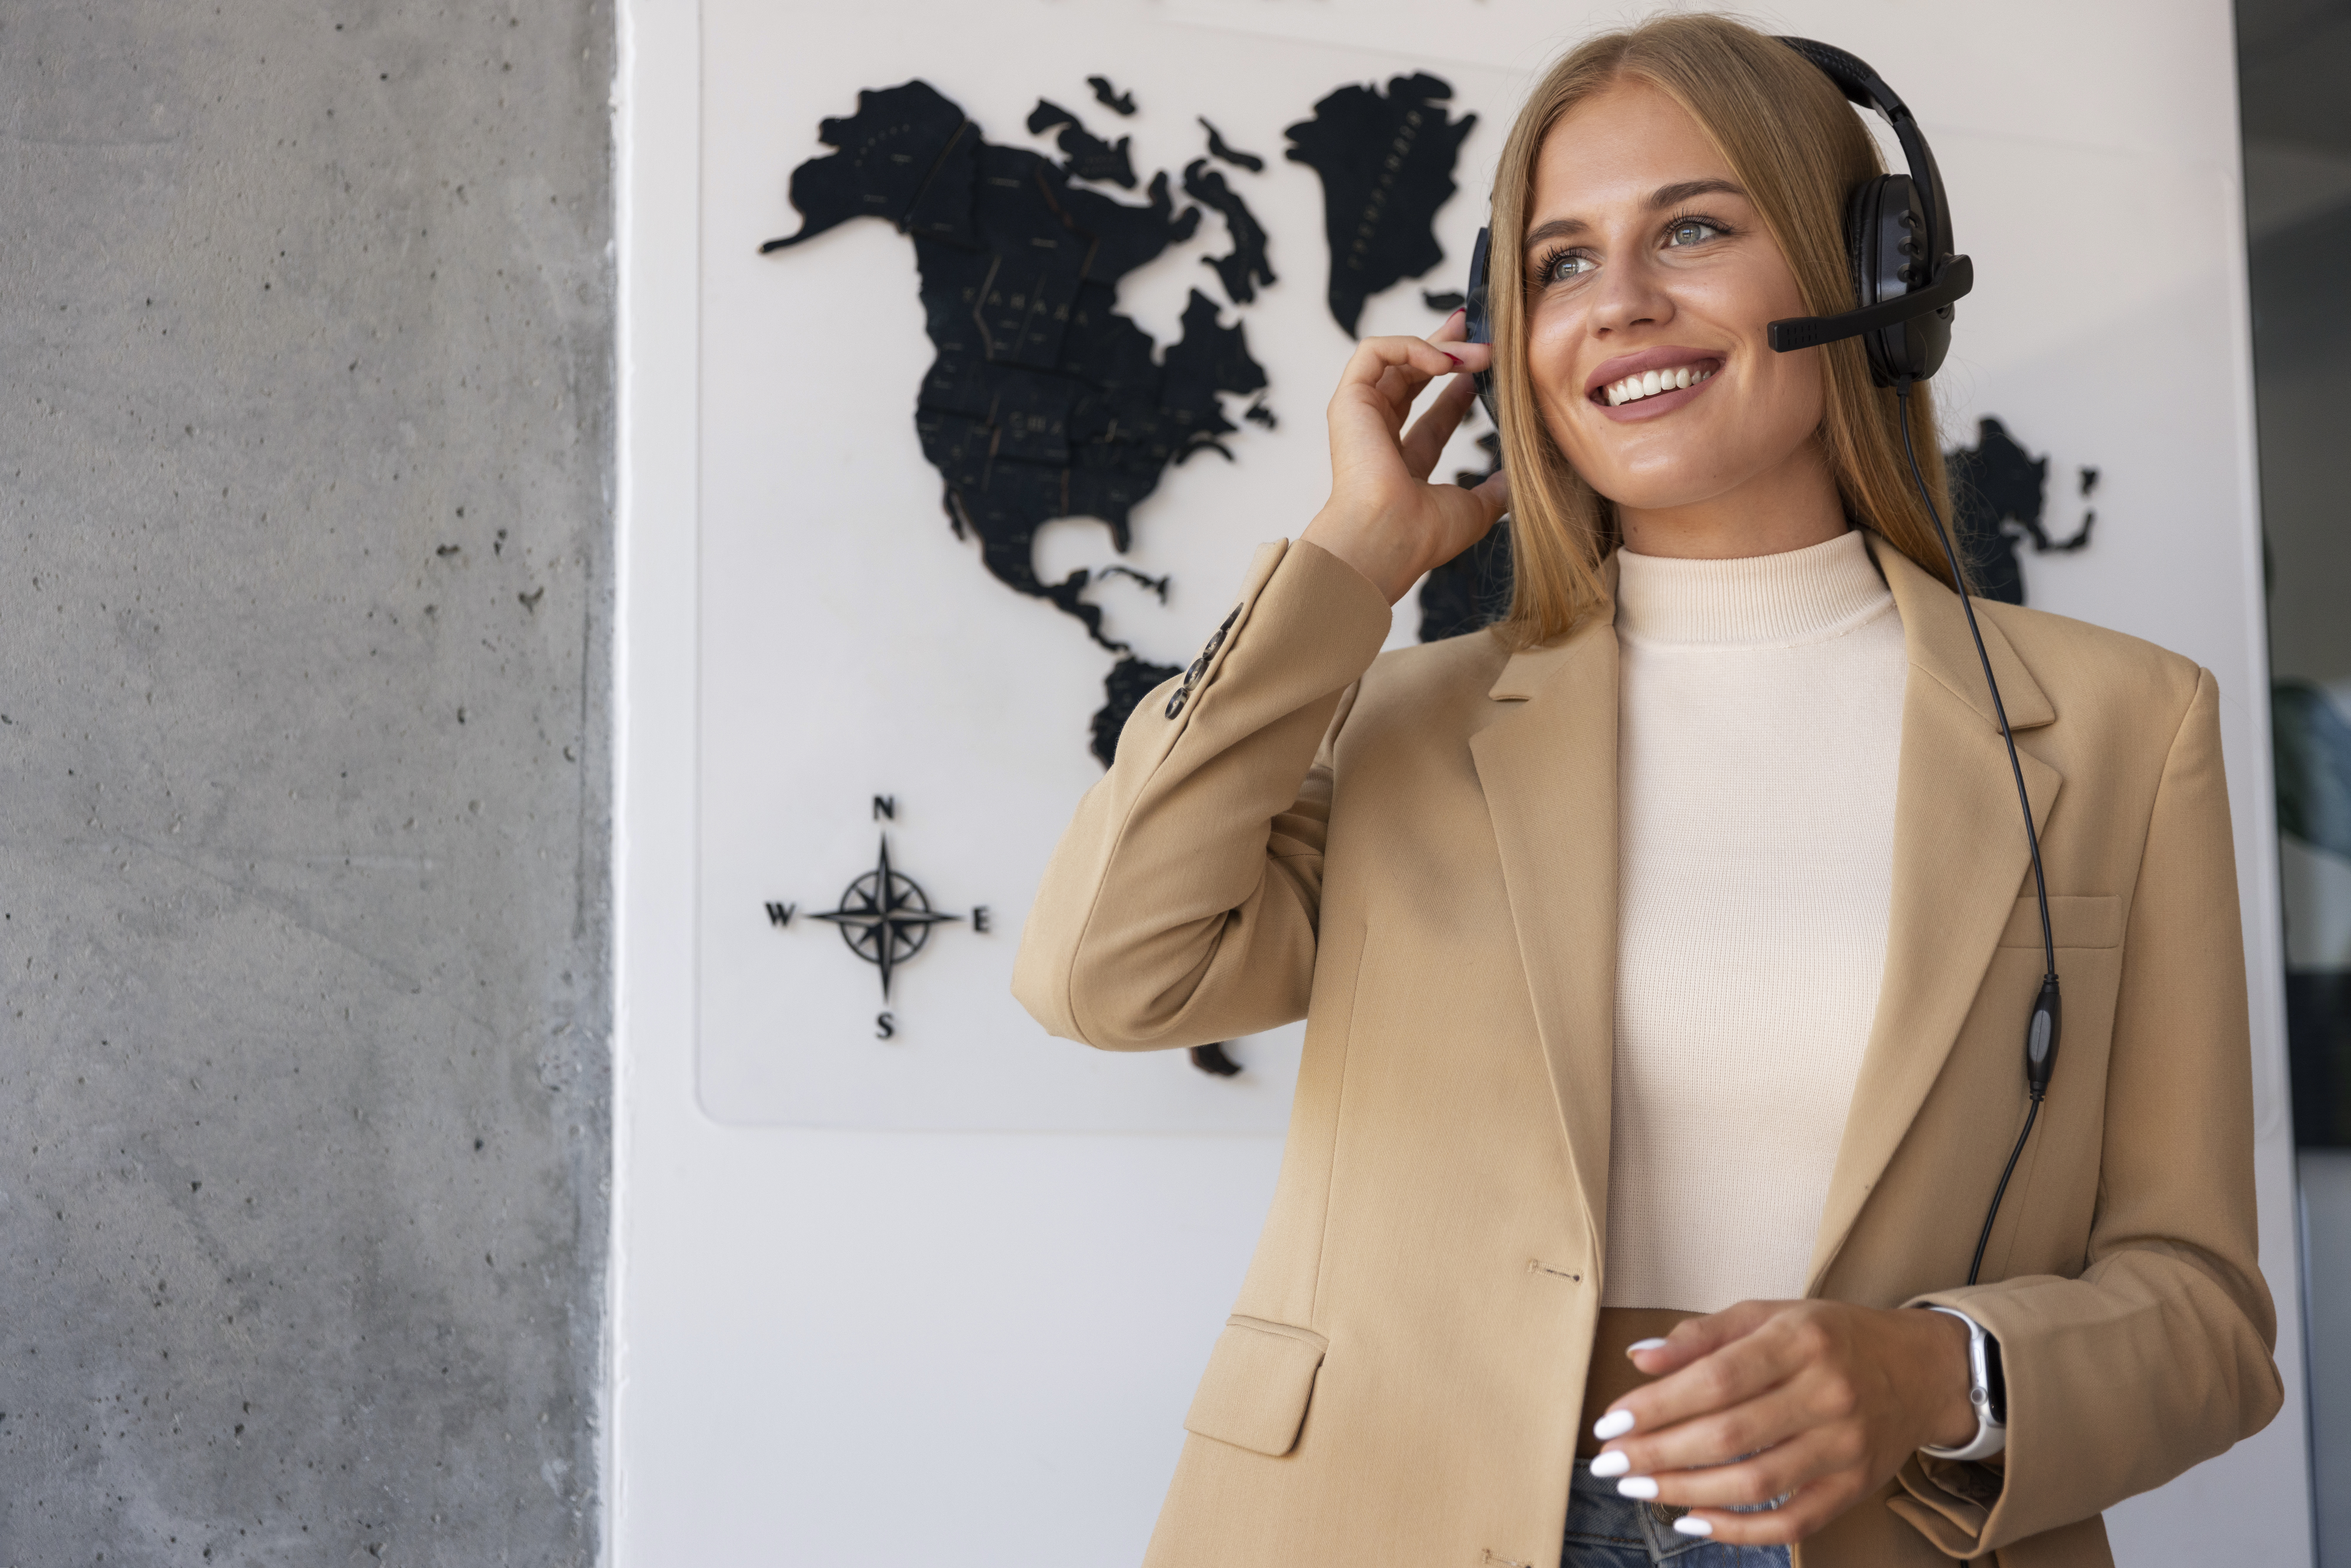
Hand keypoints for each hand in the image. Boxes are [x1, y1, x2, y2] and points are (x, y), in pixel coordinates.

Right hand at [1299, 310, 1509, 604]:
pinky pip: (1373, 353)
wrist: (1387, 539)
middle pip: (1412, 376)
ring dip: (1442, 347)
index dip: (1461, 386)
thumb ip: (1493, 491)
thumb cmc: (1423, 535)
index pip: (1434, 415)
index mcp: (1401, 462)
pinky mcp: (1349, 400)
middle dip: (1448, 347)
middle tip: (1482, 331)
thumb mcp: (1474, 510)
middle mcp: (1377, 435)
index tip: (1489, 366)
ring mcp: (1360, 416)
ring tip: (1479, 353)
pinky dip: (1409, 345)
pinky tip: (1444, 360)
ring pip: (1397, 359)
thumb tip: (1514, 479)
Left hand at [1589, 1300, 1976, 1545]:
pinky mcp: (1854, 1487)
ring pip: (1755, 1483)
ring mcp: (1844, 1446)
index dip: (1657, 1405)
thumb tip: (1639, 1358)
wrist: (1921, 1369)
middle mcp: (1826, 1394)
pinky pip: (1792, 1522)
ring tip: (1638, 1488)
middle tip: (1610, 1463)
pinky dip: (1739, 1530)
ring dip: (1687, 1492)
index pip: (1715, 1379)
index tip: (1610, 1423)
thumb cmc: (1830, 1337)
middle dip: (1659, 1454)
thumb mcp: (1769, 1315)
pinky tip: (1692, 1521)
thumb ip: (1702, 1335)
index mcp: (1799, 1341)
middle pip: (1728, 1435)